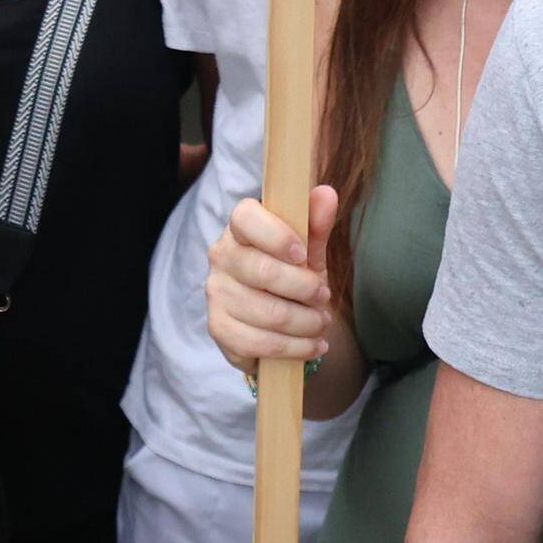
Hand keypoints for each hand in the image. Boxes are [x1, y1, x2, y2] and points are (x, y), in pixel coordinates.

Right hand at [207, 185, 340, 374]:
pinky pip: (258, 343)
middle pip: (262, 271)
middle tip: (324, 296)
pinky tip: (311, 345)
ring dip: (305, 323)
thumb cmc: (293, 275)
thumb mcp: (309, 250)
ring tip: (321, 323)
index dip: (276, 235)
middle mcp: (221, 256)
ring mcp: (216, 294)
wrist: (280, 321)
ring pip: (267, 313)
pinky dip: (294, 348)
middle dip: (304, 288)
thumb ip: (316, 224)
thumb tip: (326, 193)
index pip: (245, 217)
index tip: (303, 254)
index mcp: (240, 228)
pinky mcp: (218, 328)